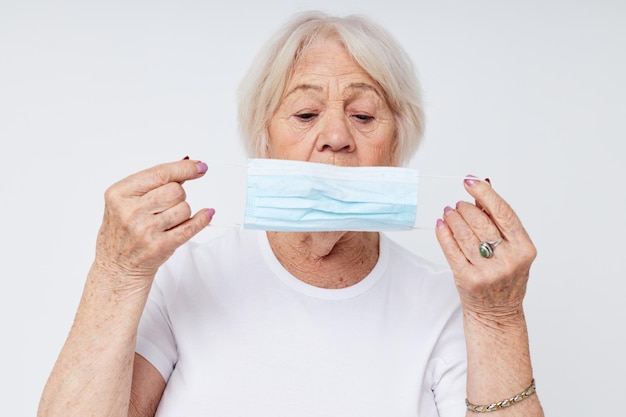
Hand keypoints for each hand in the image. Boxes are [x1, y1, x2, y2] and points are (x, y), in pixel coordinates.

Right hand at [93, 158, 213, 286]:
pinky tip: (205, 214)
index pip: (160, 173)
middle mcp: (130, 212)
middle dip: (178, 195)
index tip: (199, 166)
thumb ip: (152, 182)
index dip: (184, 168)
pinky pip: (190, 227)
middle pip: (175, 190)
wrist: (116, 266)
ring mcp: (145, 231)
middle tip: (167, 204)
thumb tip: (186, 165)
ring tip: (168, 219)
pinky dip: (201, 219)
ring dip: (182, 211)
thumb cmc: (122, 231)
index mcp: (119, 194)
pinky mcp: (160, 246)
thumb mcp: (125, 201)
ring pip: (184, 207)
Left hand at [435, 177, 535, 322]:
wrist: (497, 313)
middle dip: (466, 208)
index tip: (470, 180)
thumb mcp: (512, 250)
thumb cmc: (506, 277)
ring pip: (464, 234)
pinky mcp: (467, 279)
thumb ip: (499, 223)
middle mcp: (508, 260)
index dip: (485, 193)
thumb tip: (481, 191)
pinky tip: (442, 225)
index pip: (503, 213)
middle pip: (480, 222)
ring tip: (449, 211)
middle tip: (458, 203)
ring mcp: (487, 271)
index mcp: (524, 249)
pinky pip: (451, 249)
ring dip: (453, 218)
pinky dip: (444, 234)